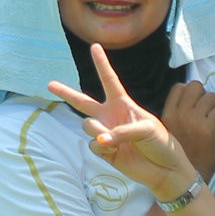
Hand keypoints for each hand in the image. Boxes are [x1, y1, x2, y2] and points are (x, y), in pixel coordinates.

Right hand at [49, 45, 198, 200]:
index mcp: (123, 104)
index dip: (102, 64)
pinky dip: (103, 147)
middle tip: (50, 84)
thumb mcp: (147, 128)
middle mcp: (111, 116)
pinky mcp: (104, 151)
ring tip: (110, 137)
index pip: (109, 80)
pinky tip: (115, 151)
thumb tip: (101, 139)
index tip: (95, 46)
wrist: (164, 169)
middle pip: (83, 102)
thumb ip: (121, 131)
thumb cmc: (161, 143)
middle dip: (66, 93)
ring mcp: (106, 133)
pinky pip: (94, 144)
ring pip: (87, 125)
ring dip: (96, 129)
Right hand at [164, 81, 214, 179]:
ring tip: (213, 121)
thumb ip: (177, 116)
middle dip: (204, 95)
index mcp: (167, 116)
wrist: (188, 180)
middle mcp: (179, 115)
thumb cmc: (182, 156)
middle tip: (207, 111)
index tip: (195, 104)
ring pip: (211, 96)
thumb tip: (190, 99)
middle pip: (196, 86)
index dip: (190, 93)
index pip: (179, 87)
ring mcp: (193, 120)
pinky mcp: (208, 129)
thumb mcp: (170, 133)